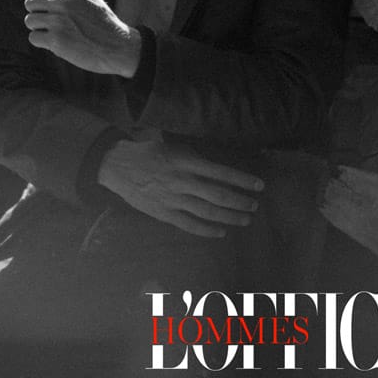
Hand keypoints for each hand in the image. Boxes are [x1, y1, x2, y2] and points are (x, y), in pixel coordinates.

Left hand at [24, 0, 140, 76]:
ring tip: (59, 30)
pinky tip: (60, 42)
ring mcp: (58, 21)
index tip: (51, 3)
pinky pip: (33, 37)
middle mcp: (62, 2)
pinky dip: (43, 42)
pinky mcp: (56, 40)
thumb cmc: (101, 18)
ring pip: (30, 20)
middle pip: (29, 2)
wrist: (116, 46)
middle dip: (39, 12)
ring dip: (40, 27)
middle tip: (57, 20)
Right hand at [98, 138, 264, 237]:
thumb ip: (194, 158)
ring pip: (207, 212)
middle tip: (254, 205)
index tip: (259, 185)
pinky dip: (208, 230)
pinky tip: (222, 231)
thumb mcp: (173, 145)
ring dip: (229, 217)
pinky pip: (190, 225)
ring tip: (245, 219)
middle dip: (240, 202)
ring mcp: (173, 200)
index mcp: (185, 161)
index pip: (221, 172)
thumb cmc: (148, 151)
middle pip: (218, 195)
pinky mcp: (164, 214)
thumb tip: (217, 169)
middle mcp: (181, 181)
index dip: (242, 180)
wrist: (118, 165)